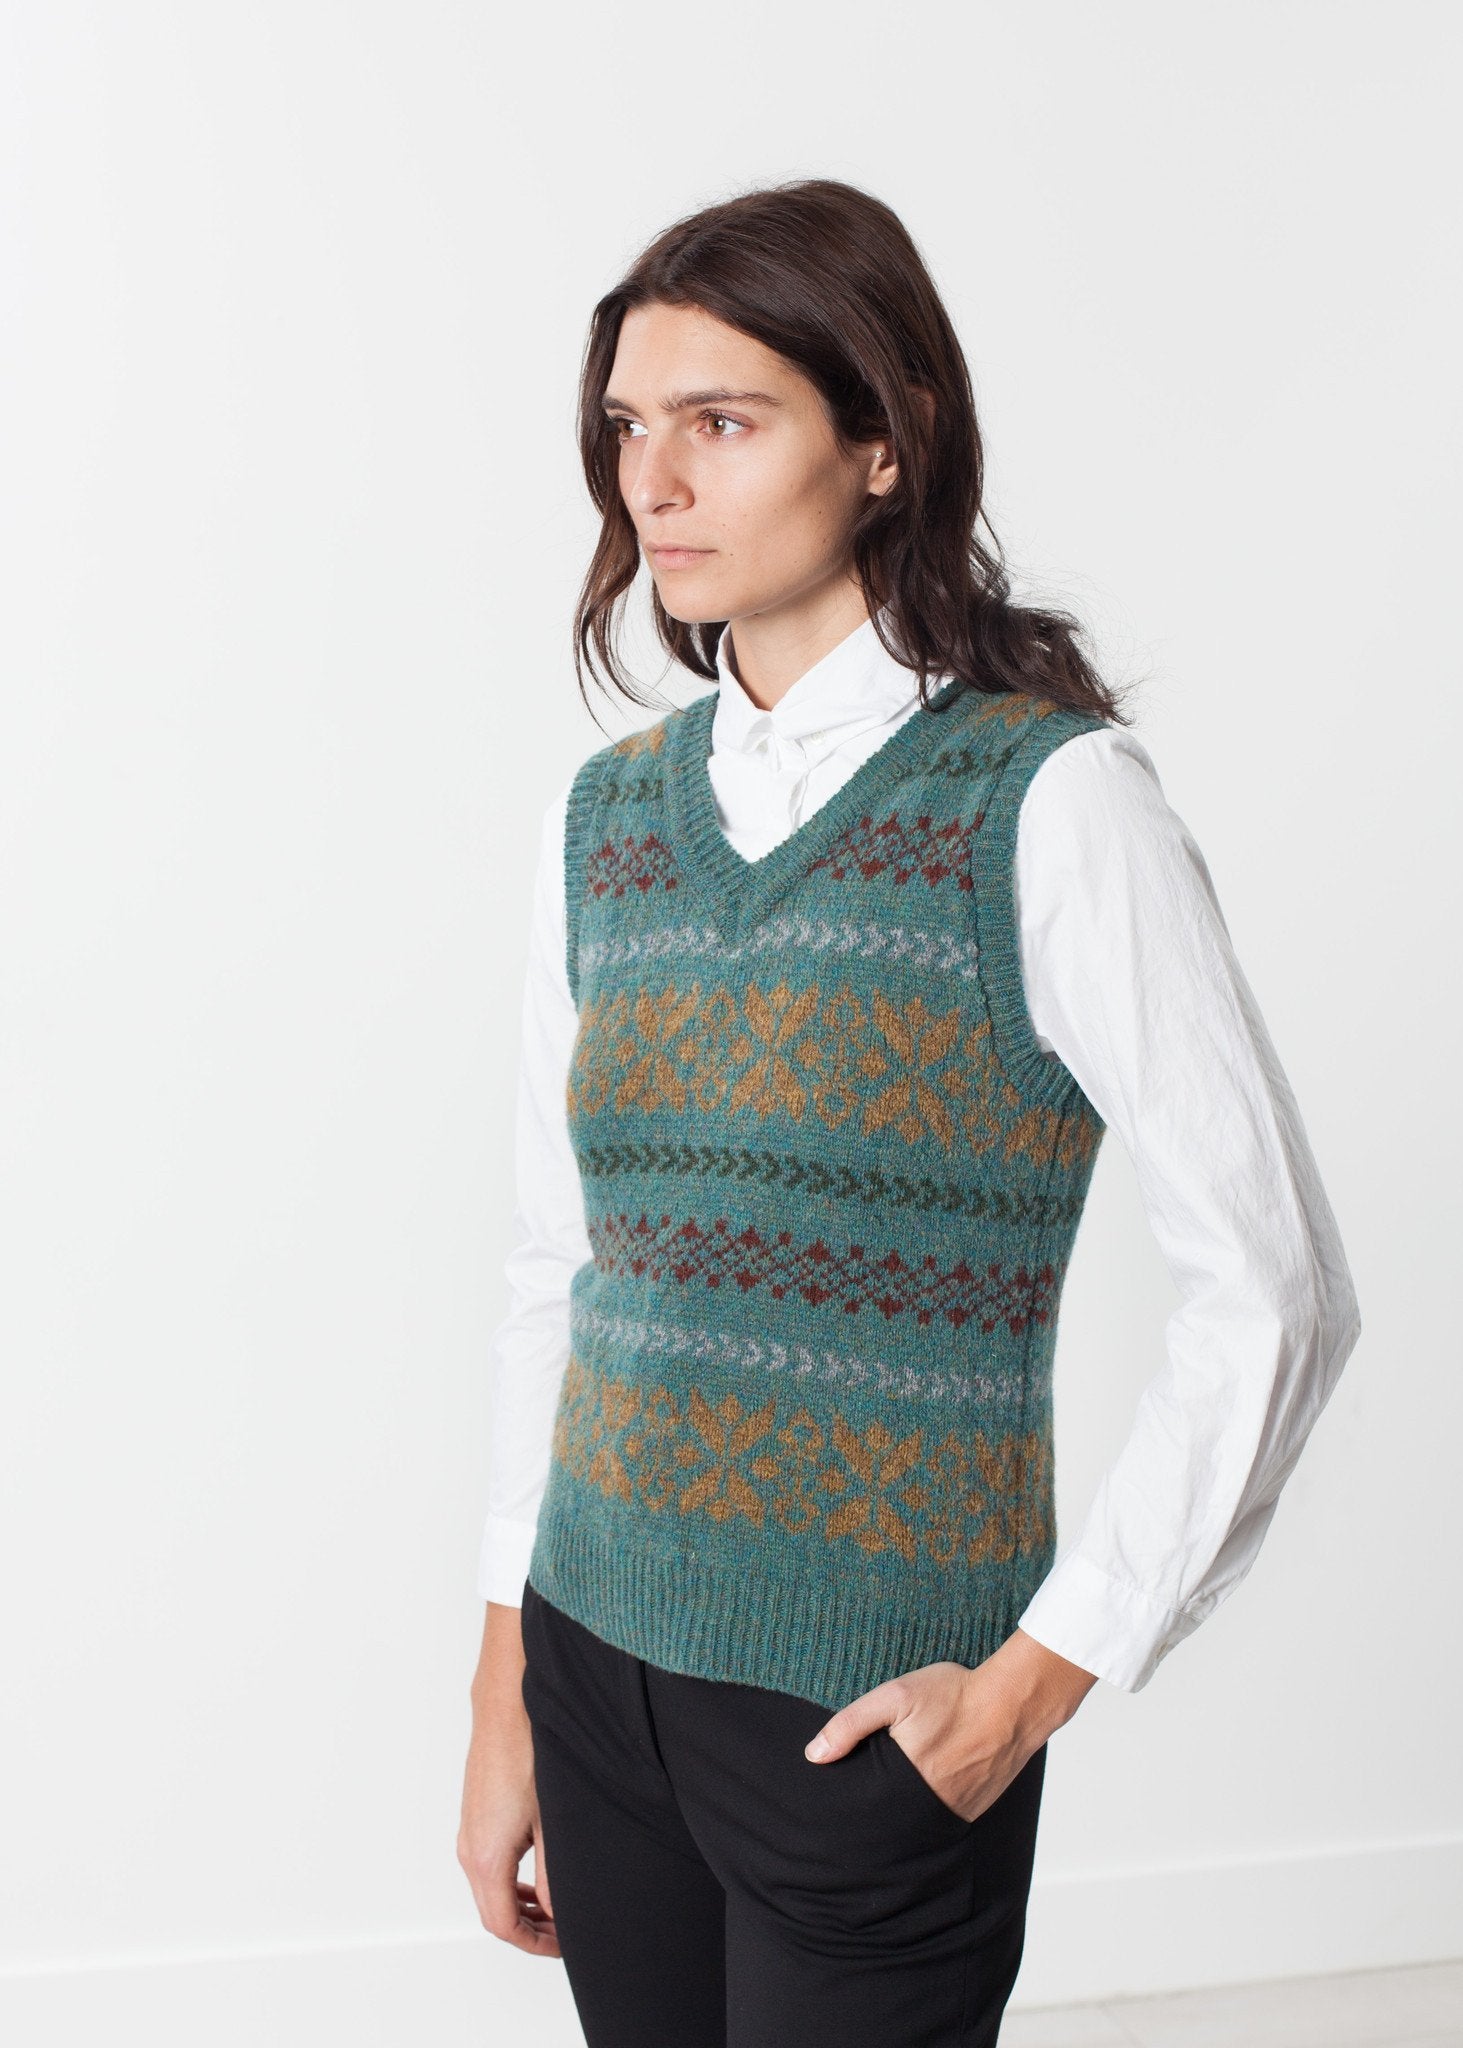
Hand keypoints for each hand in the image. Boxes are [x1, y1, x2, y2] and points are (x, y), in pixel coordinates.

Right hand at [458, 1602, 558, 1956]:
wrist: (508, 1699)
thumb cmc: (530, 1749)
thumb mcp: (555, 1821)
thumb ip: (556, 1875)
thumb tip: (563, 1913)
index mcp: (486, 1857)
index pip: (504, 1926)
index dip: (537, 1945)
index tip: (567, 1944)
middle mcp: (469, 1847)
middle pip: (494, 1911)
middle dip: (531, 1928)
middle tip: (567, 1930)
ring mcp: (469, 1827)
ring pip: (490, 1887)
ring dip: (521, 1903)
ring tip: (557, 1905)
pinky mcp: (475, 1810)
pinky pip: (489, 1862)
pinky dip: (512, 1879)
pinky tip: (539, 1870)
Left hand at [802, 1627, 1099, 1823]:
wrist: (1014, 1703)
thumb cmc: (954, 1695)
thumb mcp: (896, 1695)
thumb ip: (852, 1724)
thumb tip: (814, 1755)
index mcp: (903, 1781)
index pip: (863, 1811)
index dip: (846, 1812)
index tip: (829, 1812)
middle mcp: (928, 1805)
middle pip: (886, 1824)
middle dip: (869, 1819)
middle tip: (854, 1811)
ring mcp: (953, 1812)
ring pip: (913, 1825)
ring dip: (897, 1818)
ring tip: (884, 1805)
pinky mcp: (972, 1811)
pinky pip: (939, 1821)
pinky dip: (924, 1814)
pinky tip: (918, 1796)